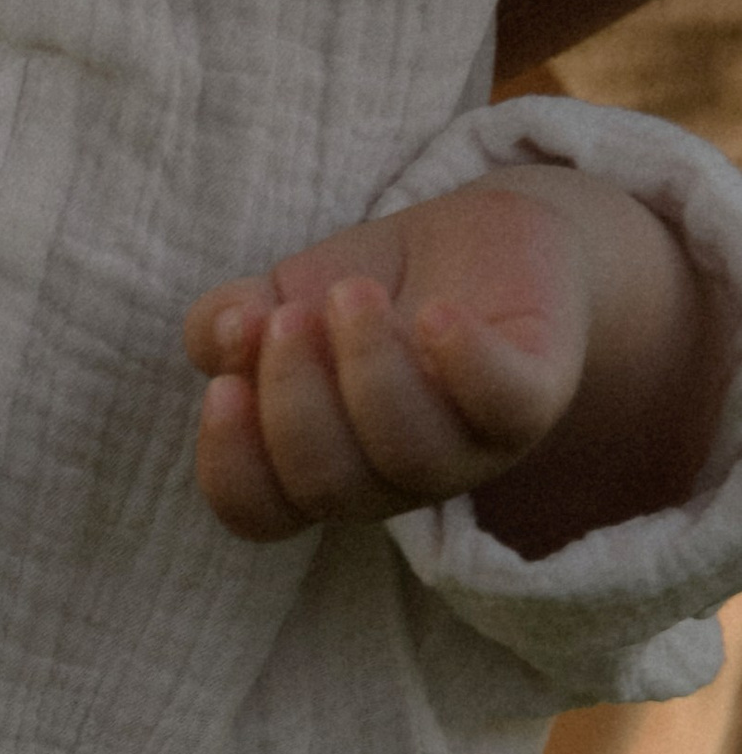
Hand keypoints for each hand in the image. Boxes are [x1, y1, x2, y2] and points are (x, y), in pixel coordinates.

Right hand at [186, 176, 601, 542]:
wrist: (484, 240)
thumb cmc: (373, 287)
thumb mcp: (283, 295)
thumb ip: (228, 321)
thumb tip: (220, 331)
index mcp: (320, 469)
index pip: (261, 513)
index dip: (232, 465)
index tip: (223, 387)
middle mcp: (389, 479)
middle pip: (328, 484)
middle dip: (294, 401)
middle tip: (290, 316)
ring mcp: (465, 450)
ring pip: (410, 452)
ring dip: (368, 372)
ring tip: (351, 293)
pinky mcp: (533, 398)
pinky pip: (504, 404)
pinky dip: (465, 361)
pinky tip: (434, 314)